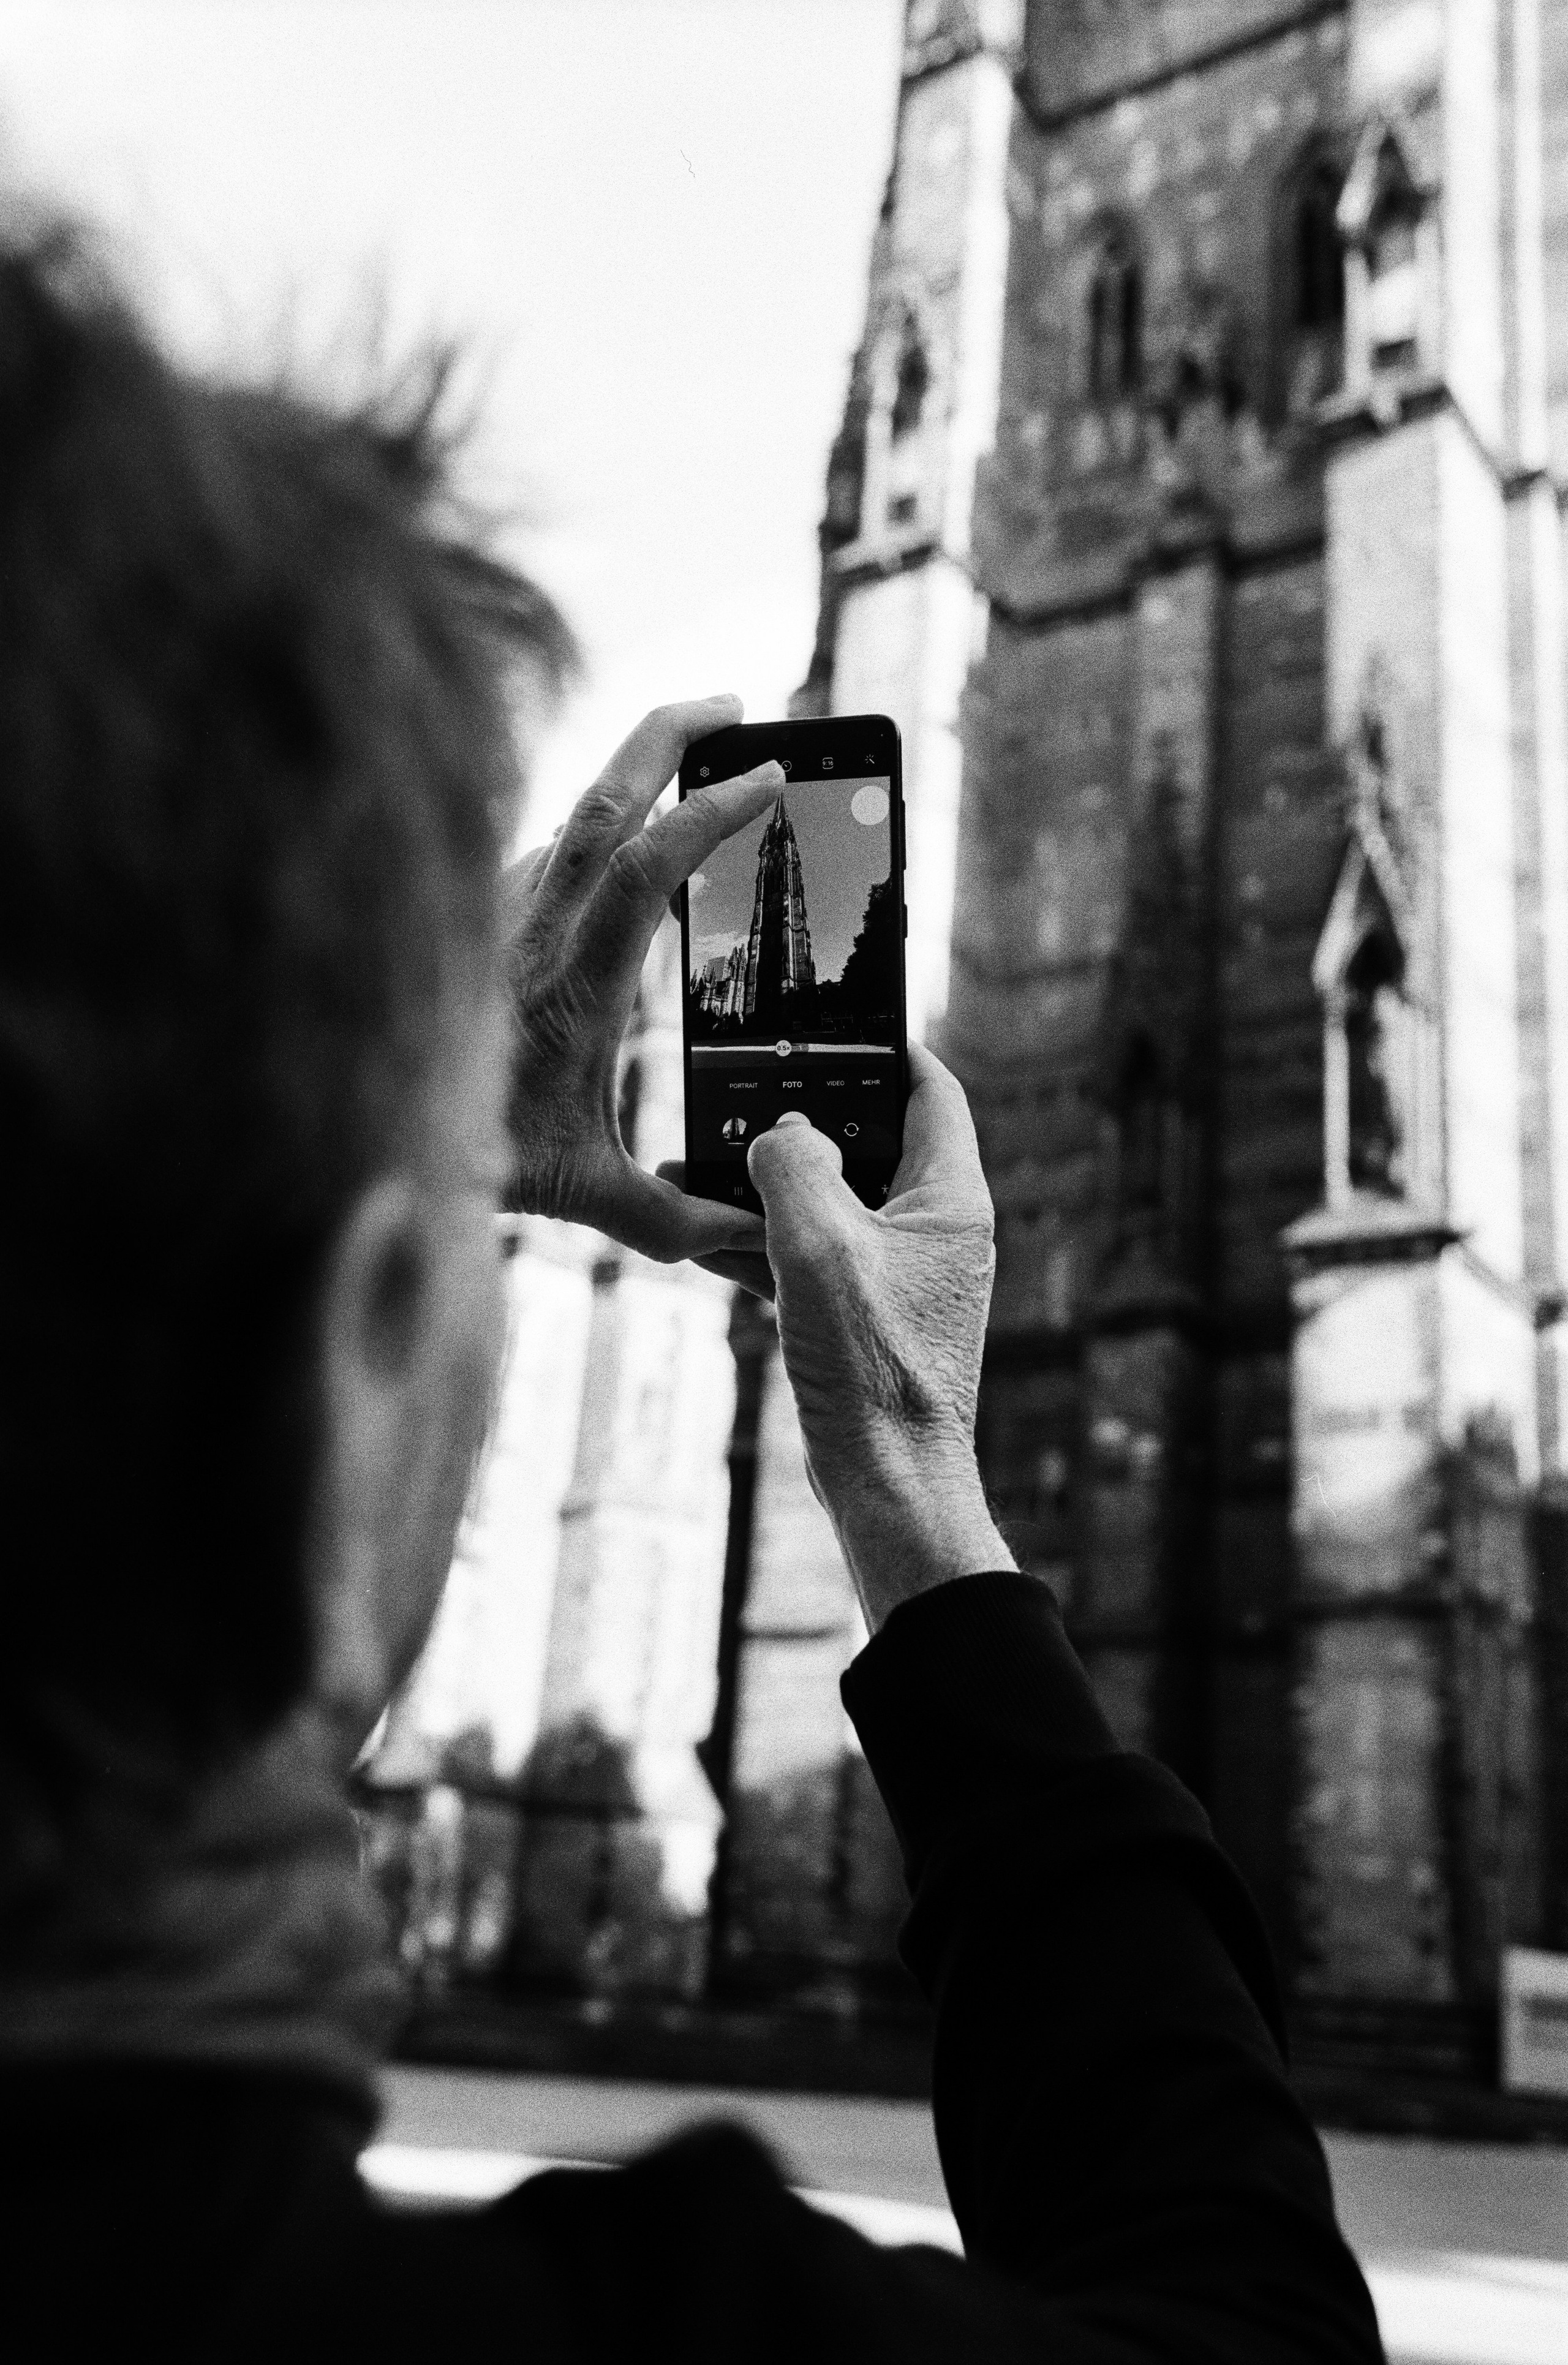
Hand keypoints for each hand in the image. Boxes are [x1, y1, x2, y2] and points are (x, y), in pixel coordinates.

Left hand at [503, 696, 781, 1261]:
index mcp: (575, 984)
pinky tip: (616, 844)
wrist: (368, 1143)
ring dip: (632, 777)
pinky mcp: (476, 919)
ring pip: (570, 817)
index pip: (650, 867)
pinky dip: (589, 833)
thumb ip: (685, 1217)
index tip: (772, 777)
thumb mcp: (591, 1197)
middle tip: (736, 707)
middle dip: (672, 733)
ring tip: (692, 760)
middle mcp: (531, 932)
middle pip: (603, 796)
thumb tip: (759, 1234)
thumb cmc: (478, 1165)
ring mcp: (497, 916)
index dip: (714, 811)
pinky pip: (541, 854)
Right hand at [744, 1044, 1015, 1630]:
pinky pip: (808, 1256)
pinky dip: (760, 1241)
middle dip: (799, 1116)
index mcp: (949, 1198)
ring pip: (826, 1202)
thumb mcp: (820, 1245)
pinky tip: (699, 1231)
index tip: (831, 1019)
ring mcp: (897, 1276)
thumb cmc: (873, 1369)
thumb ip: (793, 1164)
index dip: (883, 1046)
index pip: (929, 1089)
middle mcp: (933, 1230)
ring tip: (691, 1162)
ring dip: (763, 1184)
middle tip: (738, 1088)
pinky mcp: (861, 1317)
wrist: (887, 1486)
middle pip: (867, 1140)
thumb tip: (780, 1129)